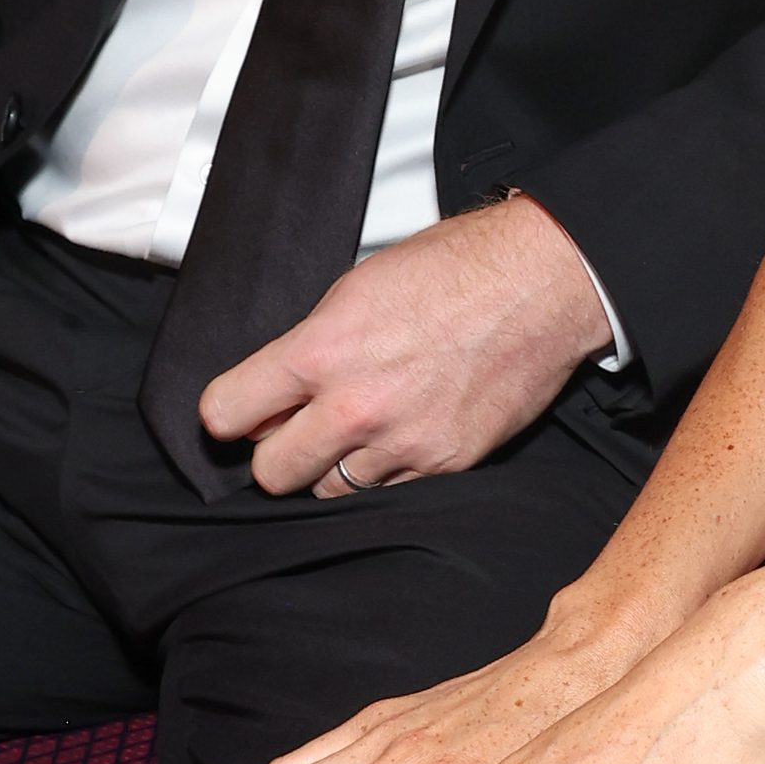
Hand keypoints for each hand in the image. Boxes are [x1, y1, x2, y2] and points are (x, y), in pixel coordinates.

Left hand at [188, 194, 611, 494]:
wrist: (538, 286)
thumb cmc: (454, 271)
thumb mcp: (356, 288)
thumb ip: (310, 344)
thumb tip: (279, 385)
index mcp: (321, 351)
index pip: (227, 413)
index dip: (226, 414)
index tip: (236, 414)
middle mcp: (355, 406)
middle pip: (271, 473)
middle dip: (275, 453)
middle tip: (291, 432)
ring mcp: (401, 443)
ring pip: (330, 490)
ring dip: (331, 466)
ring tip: (354, 432)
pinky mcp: (444, 464)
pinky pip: (389, 492)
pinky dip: (384, 472)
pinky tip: (398, 435)